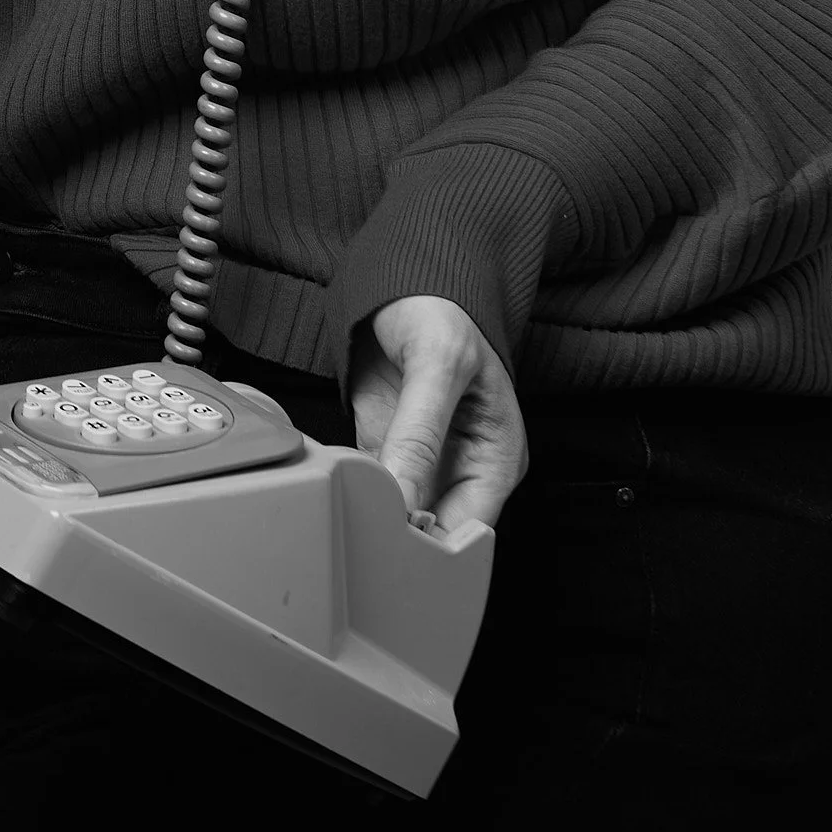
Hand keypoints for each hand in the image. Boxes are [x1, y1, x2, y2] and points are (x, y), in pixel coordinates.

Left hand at [350, 295, 526, 531]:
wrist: (402, 283)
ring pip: (395, 516)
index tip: (394, 548)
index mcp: (495, 460)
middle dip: (398, 536)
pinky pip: (367, 487)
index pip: (469, 530)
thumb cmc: (444, 312)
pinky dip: (350, 491)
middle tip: (363, 532)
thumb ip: (421, 434)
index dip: (435, 545)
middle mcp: (460, 470)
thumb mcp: (440, 365)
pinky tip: (336, 488)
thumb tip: (403, 501)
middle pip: (431, 532)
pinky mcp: (384, 451)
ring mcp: (420, 463)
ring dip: (369, 515)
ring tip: (347, 509)